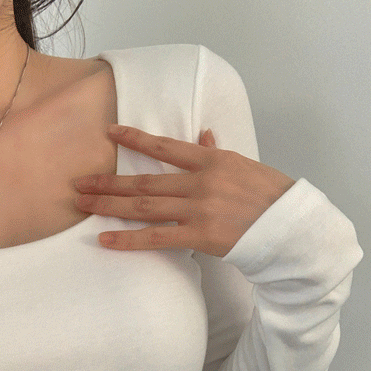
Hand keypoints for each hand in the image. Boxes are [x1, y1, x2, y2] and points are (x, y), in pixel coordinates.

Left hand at [74, 125, 296, 256]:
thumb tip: (203, 136)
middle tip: (79, 183)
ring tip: (83, 204)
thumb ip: (217, 153)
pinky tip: (105, 239)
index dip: (134, 138)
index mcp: (211, 161)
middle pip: (143, 180)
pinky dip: (128, 239)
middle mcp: (199, 182)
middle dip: (108, 182)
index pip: (164, 146)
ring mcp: (198, 209)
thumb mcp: (244, 165)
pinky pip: (156, 238)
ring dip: (109, 205)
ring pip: (143, 205)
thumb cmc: (270, 196)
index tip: (110, 132)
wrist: (291, 228)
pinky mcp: (199, 236)